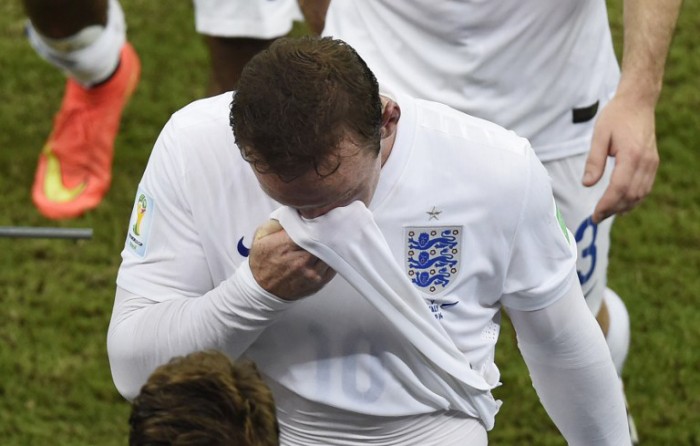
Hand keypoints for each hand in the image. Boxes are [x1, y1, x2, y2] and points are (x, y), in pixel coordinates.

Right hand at [248, 219, 335, 300]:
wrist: (263, 291)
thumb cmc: (262, 262)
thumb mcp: (260, 237)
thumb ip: (276, 222)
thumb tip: (294, 210)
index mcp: (286, 246)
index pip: (310, 228)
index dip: (316, 220)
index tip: (319, 215)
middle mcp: (300, 261)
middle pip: (323, 239)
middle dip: (327, 231)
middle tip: (331, 222)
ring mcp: (311, 273)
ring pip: (331, 252)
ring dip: (332, 244)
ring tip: (333, 235)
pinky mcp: (319, 282)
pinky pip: (333, 265)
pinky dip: (333, 257)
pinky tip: (330, 250)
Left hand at [582, 95, 658, 222]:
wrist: (638, 103)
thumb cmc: (615, 117)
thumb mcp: (599, 135)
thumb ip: (593, 161)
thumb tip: (587, 184)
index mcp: (632, 155)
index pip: (619, 188)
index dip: (606, 205)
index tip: (594, 215)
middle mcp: (646, 162)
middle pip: (631, 195)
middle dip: (613, 209)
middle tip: (596, 217)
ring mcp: (652, 163)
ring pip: (640, 194)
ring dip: (624, 207)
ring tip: (606, 213)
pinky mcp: (653, 163)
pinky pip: (645, 187)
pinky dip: (633, 199)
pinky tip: (621, 204)